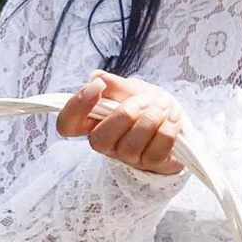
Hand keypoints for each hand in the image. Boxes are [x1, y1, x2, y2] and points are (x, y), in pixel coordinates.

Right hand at [55, 70, 185, 176]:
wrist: (173, 117)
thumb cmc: (146, 103)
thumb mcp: (129, 88)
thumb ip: (114, 84)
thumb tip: (96, 78)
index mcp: (93, 122)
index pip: (68, 124)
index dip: (77, 107)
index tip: (97, 87)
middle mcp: (105, 143)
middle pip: (101, 138)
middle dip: (127, 113)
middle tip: (147, 98)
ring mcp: (127, 157)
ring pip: (132, 144)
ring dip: (152, 118)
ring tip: (164, 104)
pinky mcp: (151, 164)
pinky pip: (157, 149)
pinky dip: (168, 128)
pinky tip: (173, 116)